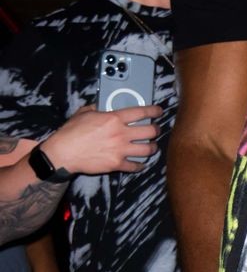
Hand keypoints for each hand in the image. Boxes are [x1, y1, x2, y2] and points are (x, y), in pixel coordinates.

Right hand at [44, 105, 161, 174]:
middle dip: (156, 130)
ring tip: (151, 146)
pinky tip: (140, 163)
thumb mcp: (84, 113)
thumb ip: (97, 108)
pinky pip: (135, 166)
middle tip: (155, 130)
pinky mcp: (116, 164)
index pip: (141, 112)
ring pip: (147, 150)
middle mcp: (120, 134)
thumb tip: (103, 106)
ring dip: (151, 148)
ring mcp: (120, 150)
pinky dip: (139, 165)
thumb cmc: (71, 132)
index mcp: (114, 119)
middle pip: (150, 132)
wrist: (63, 152)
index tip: (158, 112)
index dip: (154, 111)